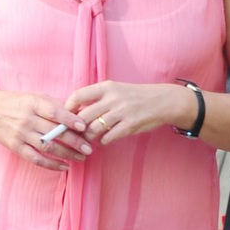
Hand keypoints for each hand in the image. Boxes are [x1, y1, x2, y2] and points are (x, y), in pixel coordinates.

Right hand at [0, 91, 90, 170]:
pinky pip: (36, 158)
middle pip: (54, 132)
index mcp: (33, 103)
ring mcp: (21, 134)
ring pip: (47, 147)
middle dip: (74, 141)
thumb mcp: (33, 96)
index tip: (84, 126)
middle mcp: (27, 119)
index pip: (54, 112)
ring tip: (81, 157)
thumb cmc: (15, 102)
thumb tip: (77, 113)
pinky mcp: (16, 147)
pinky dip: (51, 164)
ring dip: (66, 154)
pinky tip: (64, 166)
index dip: (70, 120)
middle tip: (89, 148)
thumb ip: (53, 104)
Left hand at [68, 82, 185, 142]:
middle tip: (75, 135)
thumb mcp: (117, 90)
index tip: (65, 117)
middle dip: (76, 129)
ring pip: (94, 129)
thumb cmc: (136, 96)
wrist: (163, 101)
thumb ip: (98, 98)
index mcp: (107, 87)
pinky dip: (104, 142)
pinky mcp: (131, 125)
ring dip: (89, 138)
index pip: (78, 96)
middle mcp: (113, 98)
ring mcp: (122, 112)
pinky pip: (109, 138)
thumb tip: (76, 112)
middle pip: (83, 116)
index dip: (68, 108)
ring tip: (89, 140)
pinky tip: (105, 141)